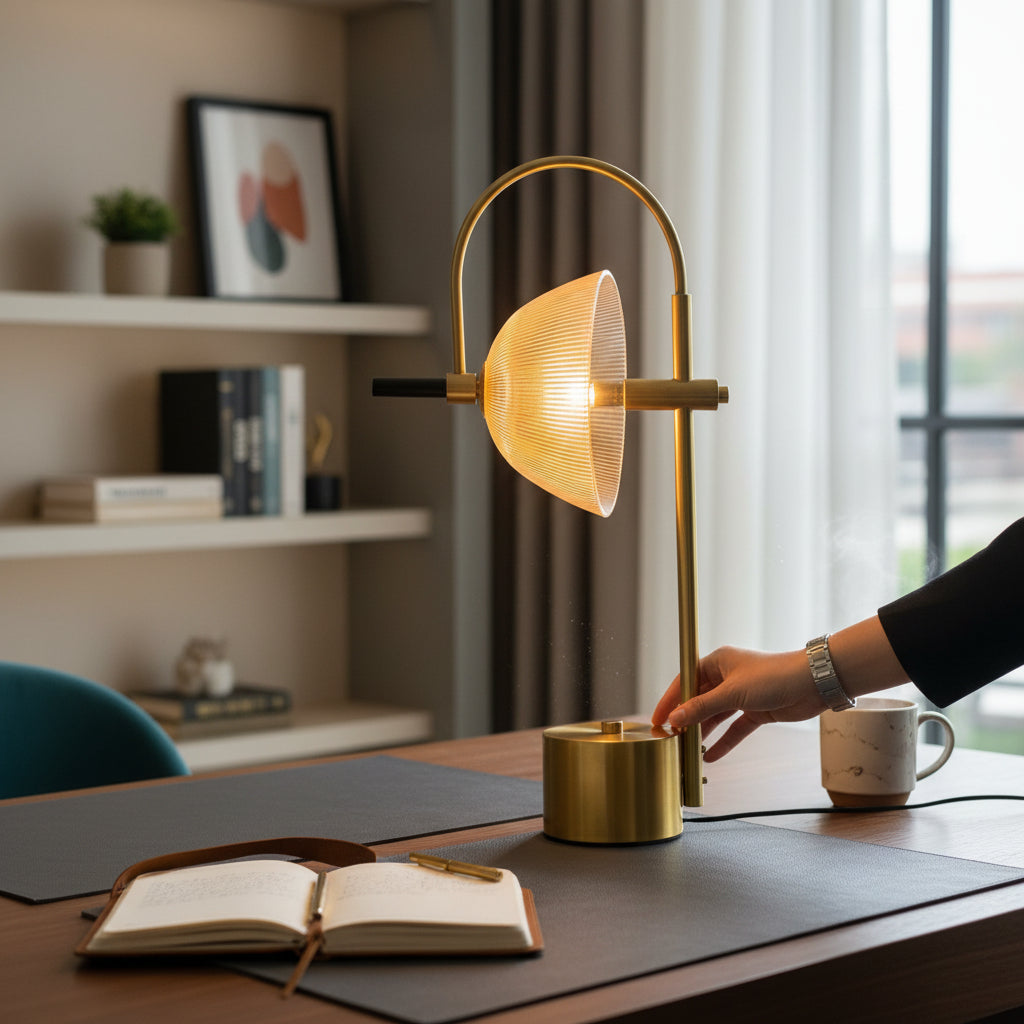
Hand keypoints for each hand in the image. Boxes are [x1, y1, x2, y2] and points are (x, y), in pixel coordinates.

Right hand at [651, 646, 823, 760]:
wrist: (812, 683)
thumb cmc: (774, 675)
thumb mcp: (732, 692)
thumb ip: (702, 707)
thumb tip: (676, 717)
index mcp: (717, 662)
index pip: (685, 681)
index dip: (670, 700)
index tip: (657, 719)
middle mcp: (727, 677)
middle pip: (699, 700)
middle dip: (686, 719)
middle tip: (670, 738)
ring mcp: (742, 695)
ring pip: (716, 716)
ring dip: (703, 732)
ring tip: (687, 750)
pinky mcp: (756, 711)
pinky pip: (734, 728)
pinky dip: (724, 741)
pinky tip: (711, 756)